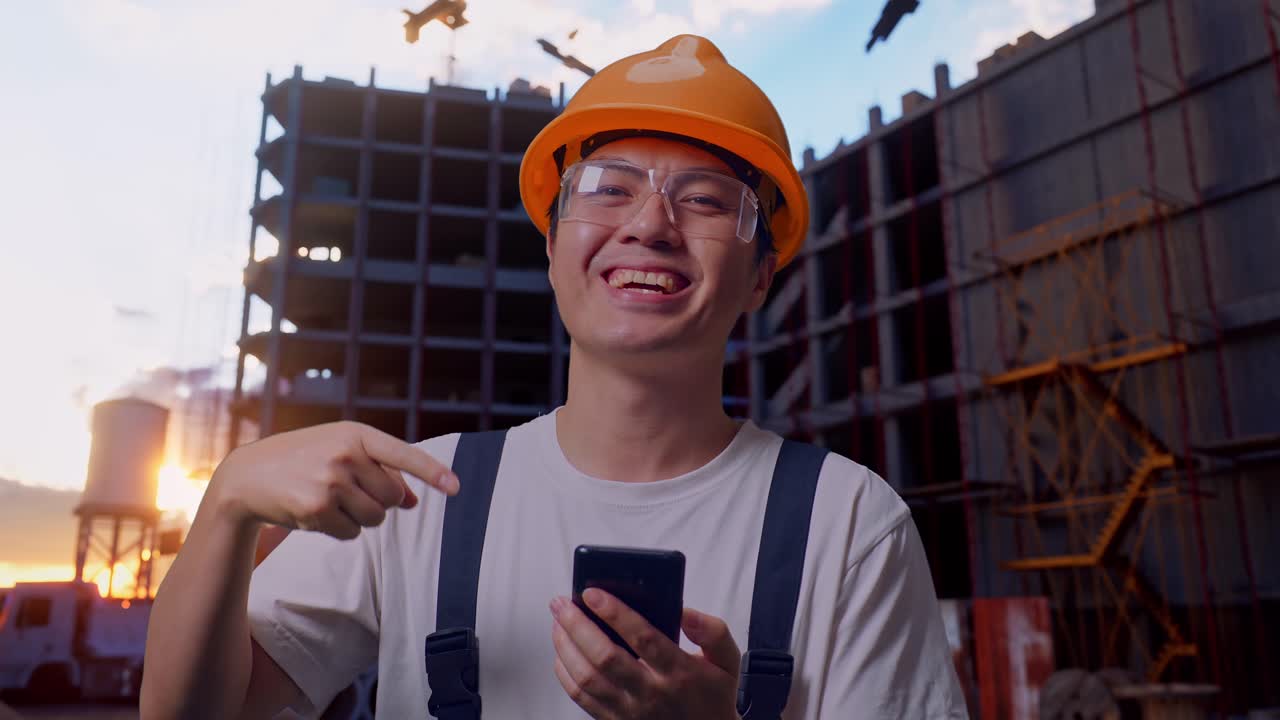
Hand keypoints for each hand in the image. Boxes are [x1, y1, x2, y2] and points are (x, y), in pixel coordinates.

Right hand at [206, 421, 458, 538]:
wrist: (247, 476)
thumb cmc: (304, 461)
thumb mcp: (341, 453)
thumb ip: (380, 472)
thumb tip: (415, 501)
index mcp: (356, 433)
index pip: (403, 454)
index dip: (433, 472)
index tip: (457, 488)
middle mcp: (345, 454)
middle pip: (393, 497)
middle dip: (378, 502)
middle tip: (347, 491)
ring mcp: (330, 481)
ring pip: (376, 518)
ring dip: (359, 518)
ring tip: (329, 500)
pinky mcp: (316, 508)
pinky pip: (352, 533)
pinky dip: (339, 530)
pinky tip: (314, 513)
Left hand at [549, 589, 739, 719]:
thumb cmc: (713, 696)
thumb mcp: (727, 661)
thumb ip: (713, 632)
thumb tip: (685, 612)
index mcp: (679, 672)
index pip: (643, 638)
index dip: (615, 613)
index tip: (593, 592)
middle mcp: (652, 692)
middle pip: (605, 657)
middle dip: (577, 625)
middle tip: (562, 602)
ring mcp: (630, 710)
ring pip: (587, 677)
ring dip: (565, 646)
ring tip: (558, 622)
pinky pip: (581, 698)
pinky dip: (565, 673)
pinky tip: (562, 652)